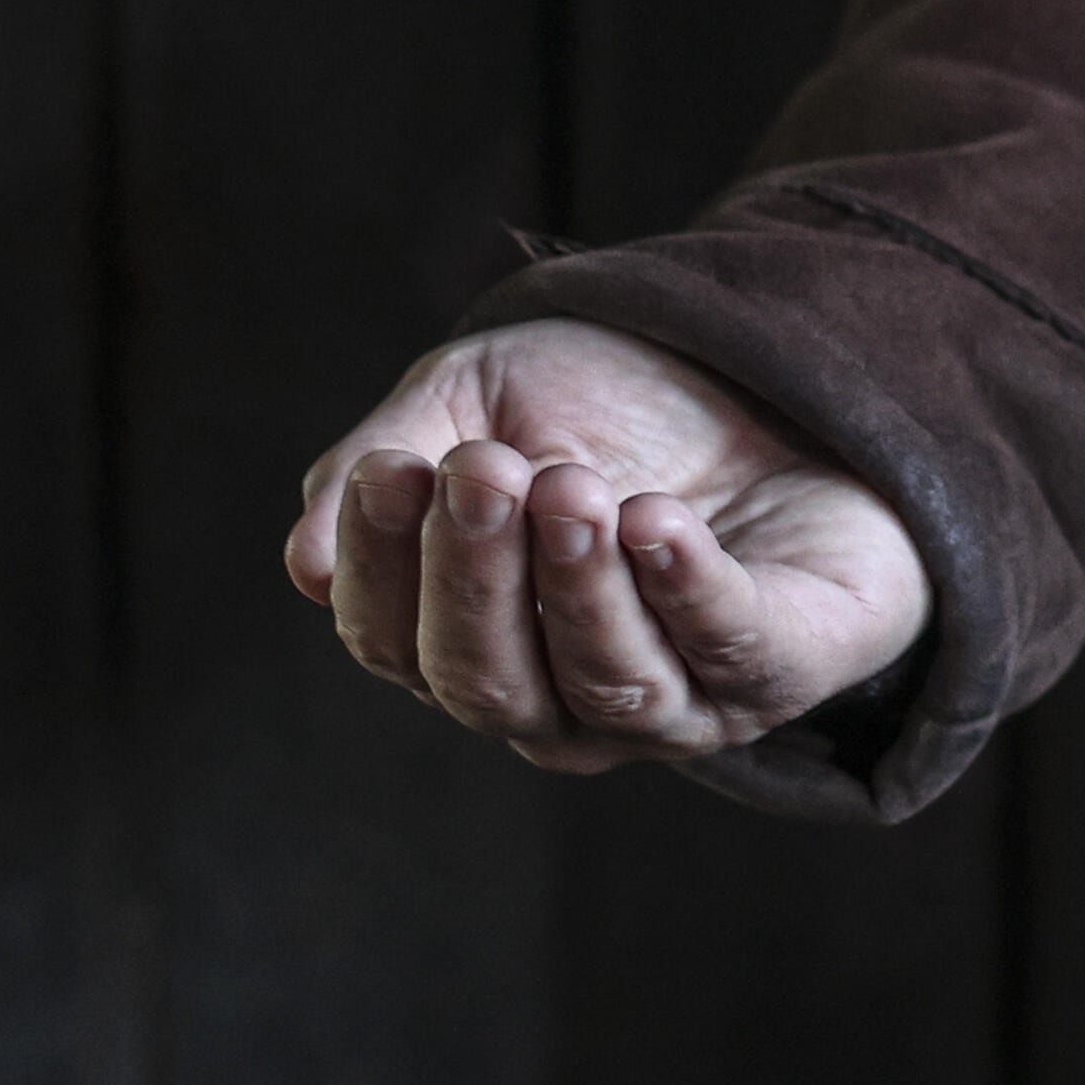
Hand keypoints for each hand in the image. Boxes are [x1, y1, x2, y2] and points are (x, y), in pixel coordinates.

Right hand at [284, 320, 930, 772]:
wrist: (779, 380)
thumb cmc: (612, 405)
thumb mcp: (478, 397)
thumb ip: (390, 462)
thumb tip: (306, 565)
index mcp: (470, 642)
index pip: (394, 640)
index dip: (382, 563)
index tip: (392, 468)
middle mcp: (559, 699)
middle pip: (487, 681)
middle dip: (476, 575)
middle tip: (482, 469)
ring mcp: (669, 704)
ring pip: (604, 680)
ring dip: (578, 584)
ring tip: (571, 484)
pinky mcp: (774, 674)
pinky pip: (723, 651)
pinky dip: (685, 591)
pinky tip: (656, 523)